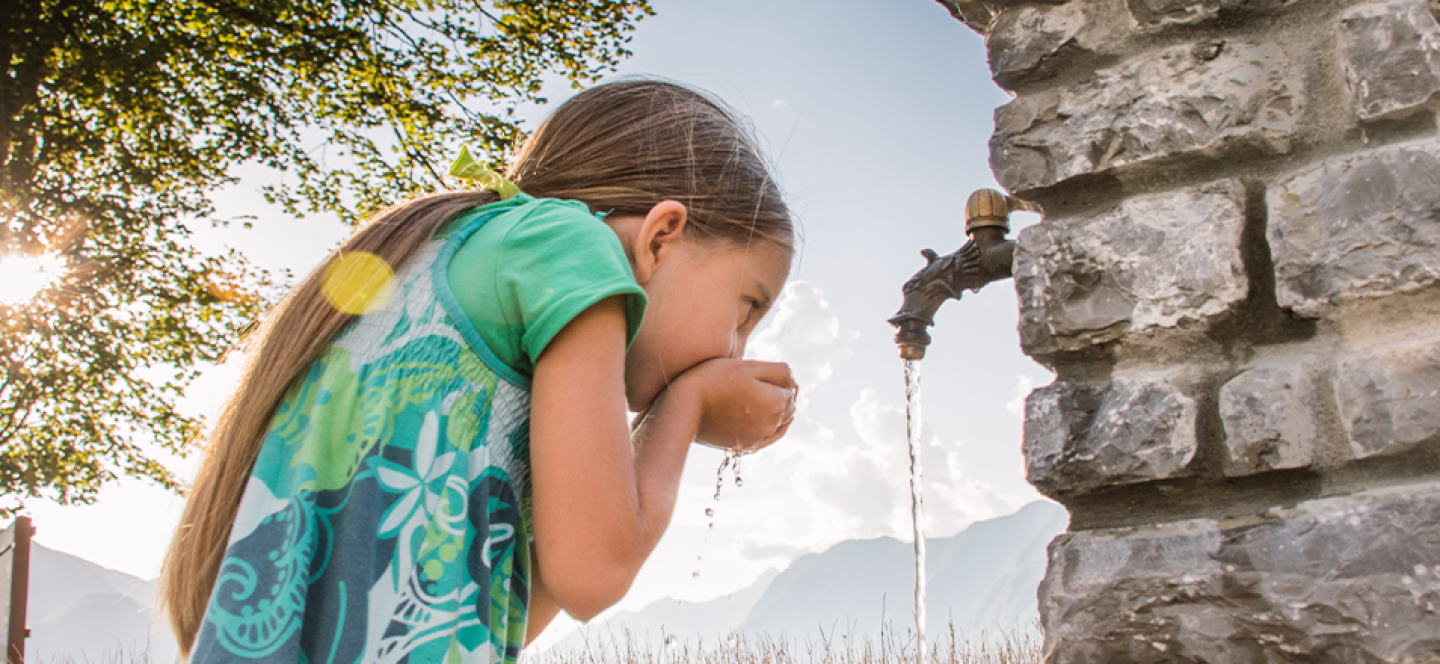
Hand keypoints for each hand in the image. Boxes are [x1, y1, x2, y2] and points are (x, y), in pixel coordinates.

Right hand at [671, 358, 797, 452]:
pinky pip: (769, 438)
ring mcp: (758, 438)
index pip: (791, 388)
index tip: (767, 372)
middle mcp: (772, 424)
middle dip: (782, 394)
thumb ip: (778, 371)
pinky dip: (772, 428)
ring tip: (764, 398)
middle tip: (766, 382)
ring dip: (778, 411)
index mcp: (776, 402)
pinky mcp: (745, 447)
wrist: (684, 406)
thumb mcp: (748, 366)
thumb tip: (794, 382)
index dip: (781, 378)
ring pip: (781, 423)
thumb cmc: (714, 379)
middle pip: (789, 407)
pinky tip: (768, 420)